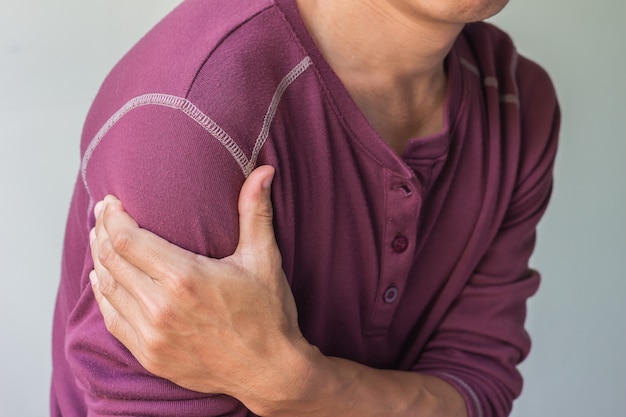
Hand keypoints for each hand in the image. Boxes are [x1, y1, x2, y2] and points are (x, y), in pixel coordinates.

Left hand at [89, 166, 315, 412]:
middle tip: (104, 215)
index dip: (113, 217)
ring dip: (100, 261)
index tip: (112, 202)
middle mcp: (161, 307)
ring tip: (100, 240)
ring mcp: (153, 335)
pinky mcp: (150, 355)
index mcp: (185, 277)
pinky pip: (113, 320)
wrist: (270, 370)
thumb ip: (255, 211)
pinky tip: (103, 280)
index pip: (128, 239)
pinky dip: (104, 296)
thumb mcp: (264, 259)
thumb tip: (264, 171)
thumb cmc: (268, 314)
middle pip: (112, 259)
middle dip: (103, 231)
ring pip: (108, 289)